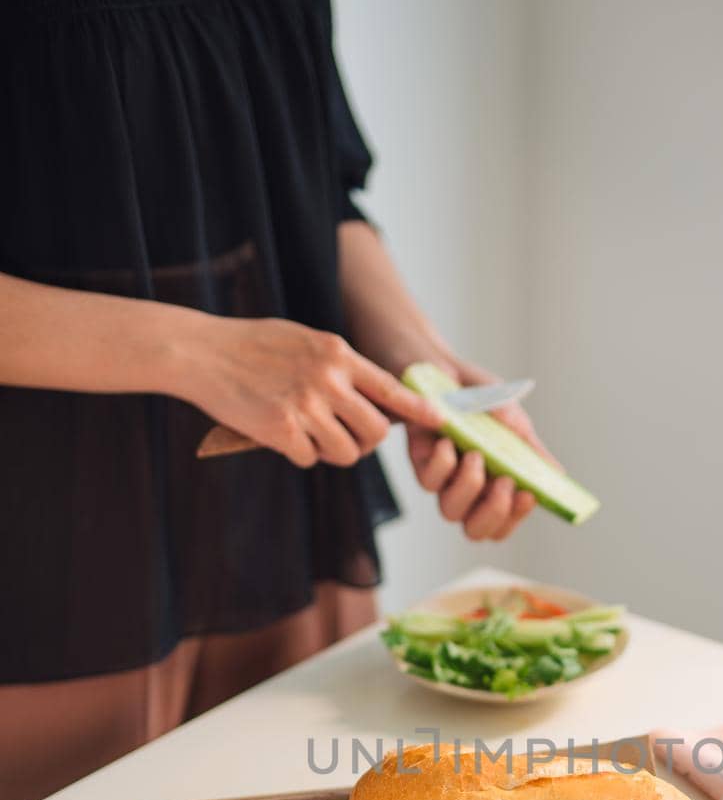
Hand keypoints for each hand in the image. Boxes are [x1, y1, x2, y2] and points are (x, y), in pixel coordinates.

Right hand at [179, 315, 440, 467]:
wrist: (203, 352)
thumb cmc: (253, 345)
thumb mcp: (306, 340)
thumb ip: (339, 366)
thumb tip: (373, 397)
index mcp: (338, 354)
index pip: (392, 388)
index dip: (419, 410)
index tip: (442, 422)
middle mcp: (329, 379)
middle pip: (376, 432)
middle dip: (365, 442)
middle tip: (345, 437)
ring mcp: (306, 405)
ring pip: (347, 452)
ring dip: (332, 452)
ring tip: (308, 434)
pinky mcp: (283, 430)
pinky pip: (310, 459)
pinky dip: (299, 454)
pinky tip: (281, 434)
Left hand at [406, 357, 546, 540]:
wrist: (446, 368)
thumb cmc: (482, 397)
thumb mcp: (513, 420)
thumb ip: (531, 450)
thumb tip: (557, 475)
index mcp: (495, 485)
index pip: (503, 524)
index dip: (515, 519)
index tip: (528, 494)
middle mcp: (469, 490)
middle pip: (476, 531)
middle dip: (493, 512)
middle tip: (504, 482)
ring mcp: (444, 479)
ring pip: (451, 511)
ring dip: (469, 485)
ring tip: (476, 452)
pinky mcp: (420, 462)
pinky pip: (429, 480)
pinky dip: (443, 463)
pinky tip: (449, 439)